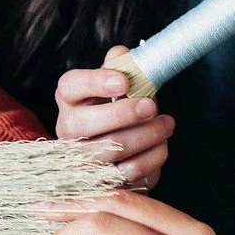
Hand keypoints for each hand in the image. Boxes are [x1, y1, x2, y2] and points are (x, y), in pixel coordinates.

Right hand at [54, 47, 174, 187]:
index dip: (96, 83)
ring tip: (166, 123)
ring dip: (146, 135)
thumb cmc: (118, 104)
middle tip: (152, 106)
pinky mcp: (104, 180)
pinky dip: (152, 157)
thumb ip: (121, 65)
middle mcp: (68, 129)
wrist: (120, 140)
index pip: (72, 86)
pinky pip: (129, 172)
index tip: (124, 82)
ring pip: (112, 150)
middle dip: (124, 114)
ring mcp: (82, 158)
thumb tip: (122, 54)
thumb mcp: (118, 80)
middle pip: (87, 124)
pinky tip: (162, 145)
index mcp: (69, 98)